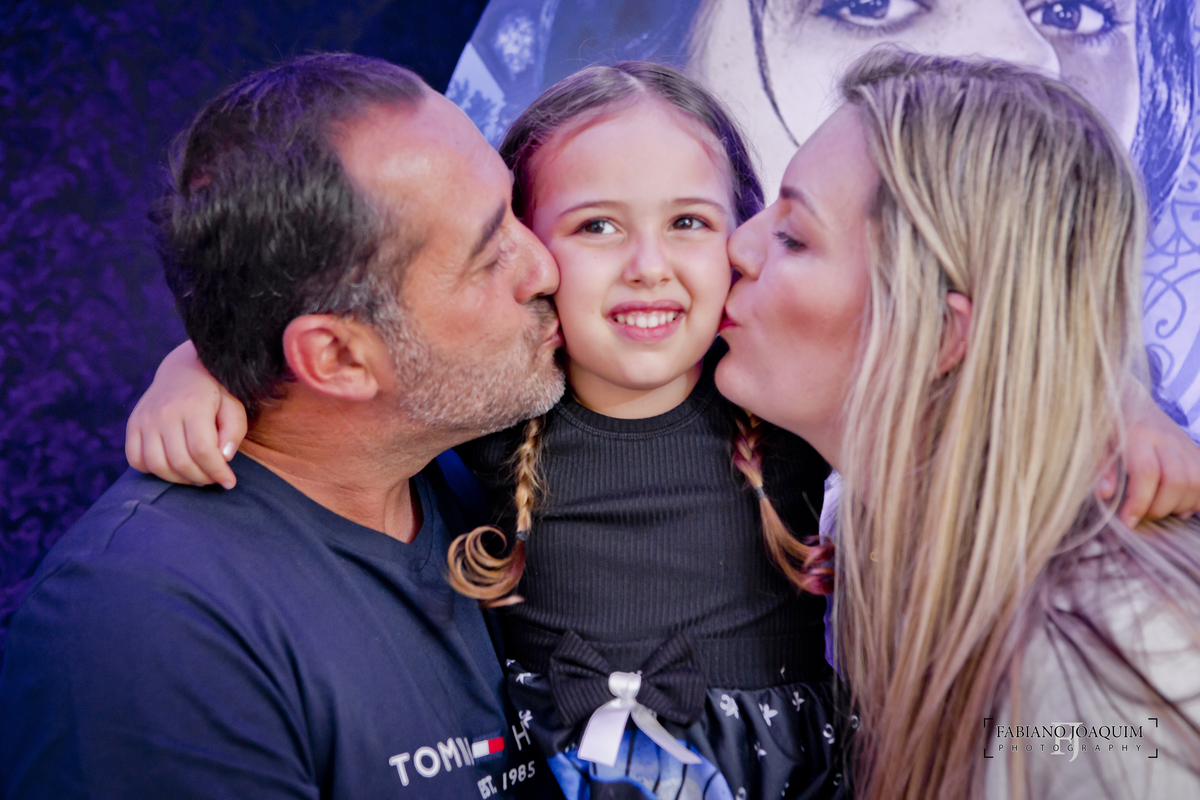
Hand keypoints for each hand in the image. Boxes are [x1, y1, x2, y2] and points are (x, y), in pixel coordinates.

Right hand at [125, 341, 247, 488]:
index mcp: (193, 405)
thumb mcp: (234, 406)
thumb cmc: (215, 393)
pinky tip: (172, 468)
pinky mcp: (133, 424)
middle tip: (213, 479)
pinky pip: (136, 459)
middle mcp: (164, 412)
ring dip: (179, 479)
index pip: (203, 450)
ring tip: (196, 476)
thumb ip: (234, 432)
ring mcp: (145, 418)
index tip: (229, 482)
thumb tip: (224, 458)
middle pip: (180, 461)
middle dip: (201, 478)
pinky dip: (153, 471)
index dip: (217, 472)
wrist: (185, 370)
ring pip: (156, 465)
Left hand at [1098, 386, 1199, 526]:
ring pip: (1196, 481)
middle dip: (1160, 507)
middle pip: (1177, 480)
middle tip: (1141, 515)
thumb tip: (1105, 494)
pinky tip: (1179, 505)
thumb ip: (1101, 467)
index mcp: (1138, 434)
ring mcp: (1184, 443)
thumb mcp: (1096, 443)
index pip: (1147, 472)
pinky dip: (1197, 499)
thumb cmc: (1108, 427)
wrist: (1130, 401)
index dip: (1140, 502)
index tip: (1128, 522)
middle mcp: (1166, 438)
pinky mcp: (1195, 450)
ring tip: (1158, 510)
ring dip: (1179, 505)